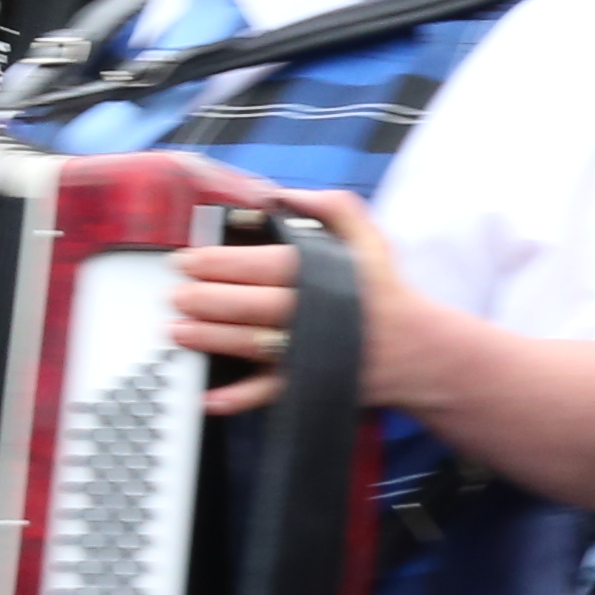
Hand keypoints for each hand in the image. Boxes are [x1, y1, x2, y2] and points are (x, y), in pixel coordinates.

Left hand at [168, 188, 427, 418]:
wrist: (418, 352)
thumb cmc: (386, 291)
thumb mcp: (369, 238)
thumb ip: (333, 207)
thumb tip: (282, 194)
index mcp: (325, 275)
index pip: (267, 265)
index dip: (223, 262)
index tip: (189, 260)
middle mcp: (314, 314)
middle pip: (253, 305)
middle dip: (208, 300)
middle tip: (177, 295)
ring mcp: (310, 352)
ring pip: (253, 345)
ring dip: (212, 340)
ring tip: (178, 331)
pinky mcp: (309, 383)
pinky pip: (271, 394)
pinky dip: (240, 400)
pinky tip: (210, 397)